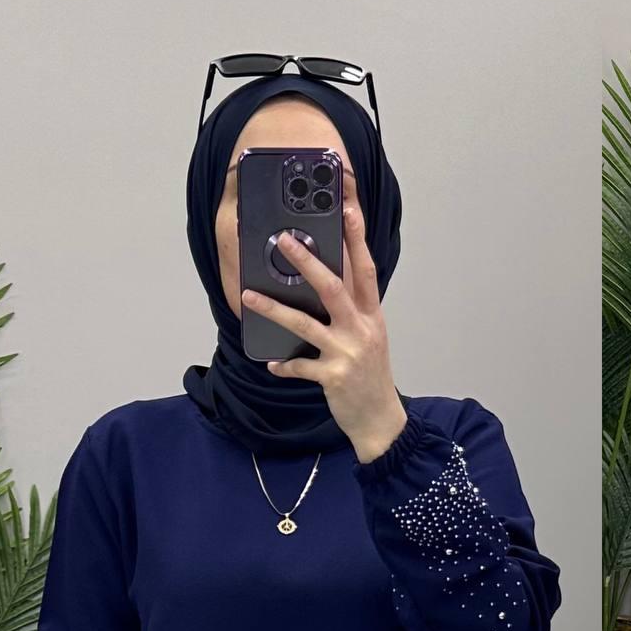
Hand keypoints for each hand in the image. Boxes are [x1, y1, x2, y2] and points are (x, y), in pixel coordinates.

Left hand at [239, 191, 407, 462]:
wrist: (381, 420)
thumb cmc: (371, 377)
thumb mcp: (369, 338)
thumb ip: (352, 311)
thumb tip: (322, 283)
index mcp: (372, 316)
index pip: (366, 269)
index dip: (357, 238)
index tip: (348, 210)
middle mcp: (362, 329)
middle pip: (333, 287)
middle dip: (307, 261)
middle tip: (284, 240)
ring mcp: (347, 353)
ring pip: (306, 324)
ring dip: (275, 309)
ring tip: (249, 295)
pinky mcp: (333, 376)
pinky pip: (300, 367)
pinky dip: (284, 365)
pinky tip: (271, 363)